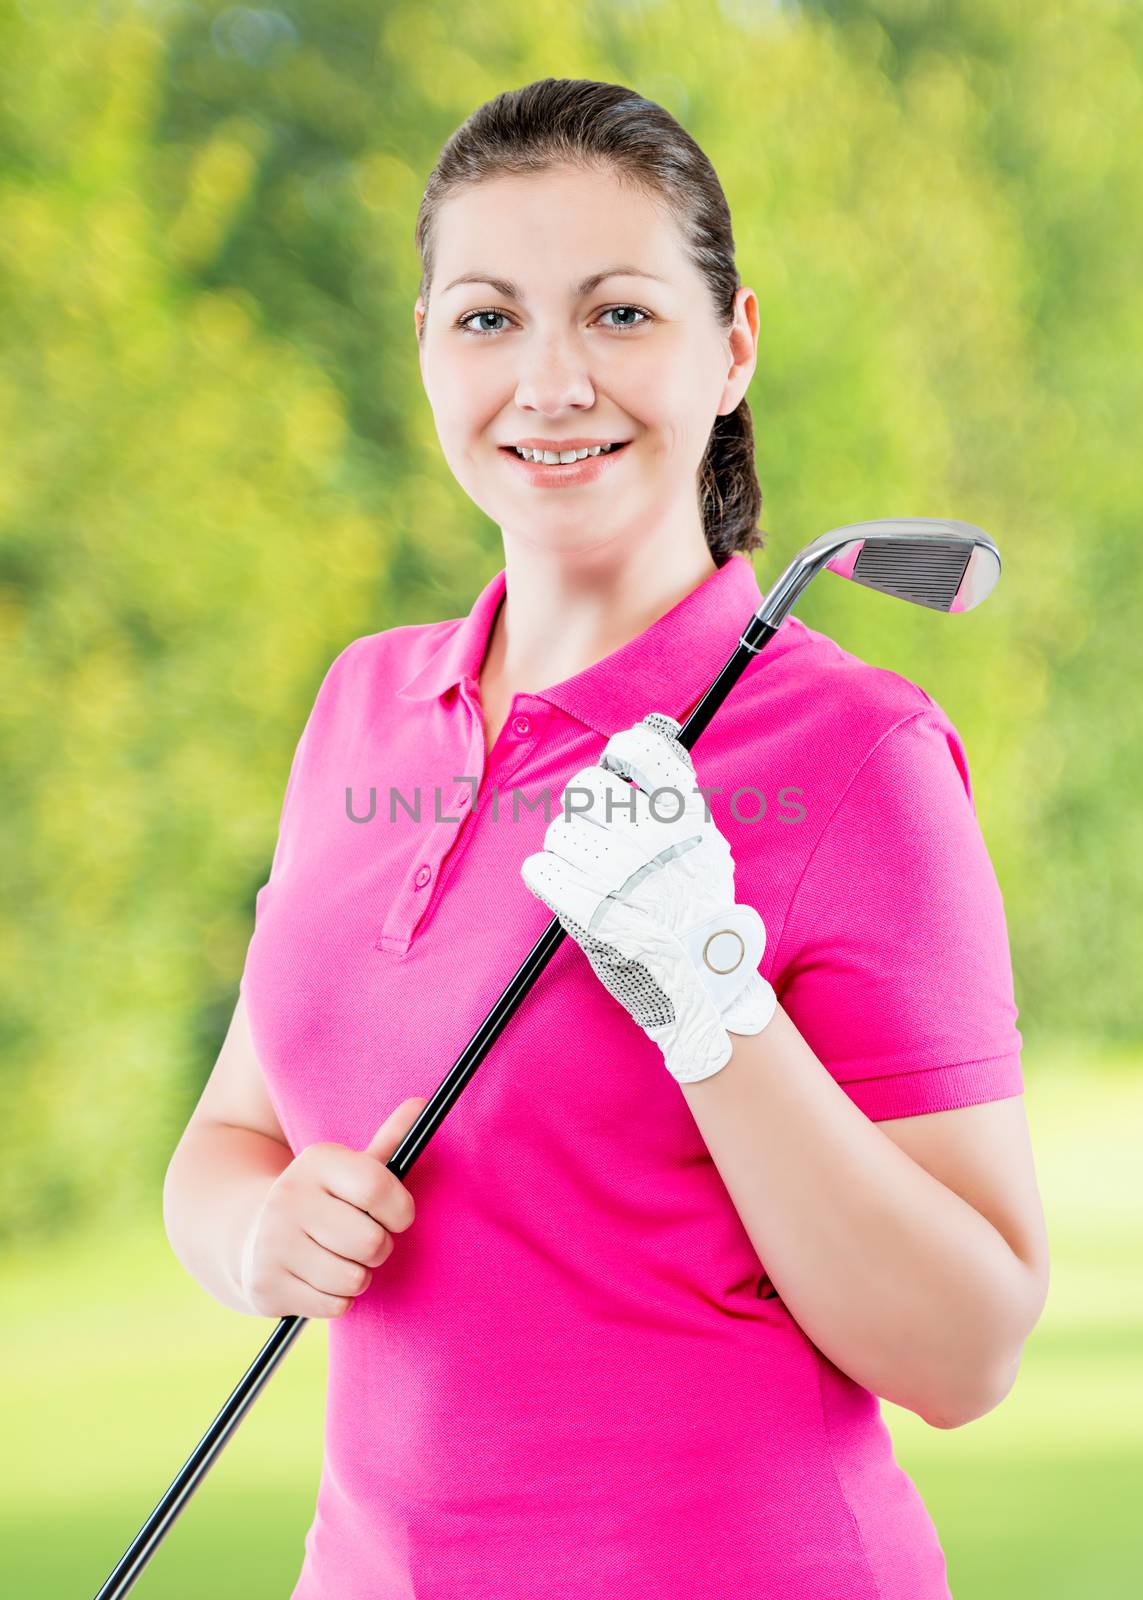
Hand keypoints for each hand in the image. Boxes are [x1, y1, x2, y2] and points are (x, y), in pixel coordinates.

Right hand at [239, 1097, 424, 1318]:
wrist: (251, 1235)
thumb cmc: (323, 1201)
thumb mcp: (350, 1168)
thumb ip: (390, 1141)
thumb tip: (424, 1103)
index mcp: (316, 1161)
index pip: (378, 1187)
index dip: (401, 1209)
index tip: (398, 1215)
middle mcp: (289, 1198)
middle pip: (372, 1242)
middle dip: (380, 1247)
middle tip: (365, 1240)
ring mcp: (274, 1243)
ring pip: (354, 1279)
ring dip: (359, 1276)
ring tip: (341, 1258)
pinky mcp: (267, 1286)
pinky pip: (334, 1306)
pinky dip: (337, 1299)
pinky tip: (320, 1279)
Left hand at [520, 712, 776, 1083]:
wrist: (700, 982)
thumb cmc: (697, 909)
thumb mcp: (706, 844)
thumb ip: (678, 791)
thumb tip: (652, 727)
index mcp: (685, 820)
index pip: (641, 751)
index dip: (620, 753)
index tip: (616, 770)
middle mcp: (651, 840)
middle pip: (585, 788)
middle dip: (583, 809)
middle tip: (595, 834)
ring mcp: (619, 876)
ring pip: (558, 830)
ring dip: (564, 848)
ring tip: (586, 872)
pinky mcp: (587, 911)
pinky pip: (539, 868)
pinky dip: (544, 875)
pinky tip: (562, 886)